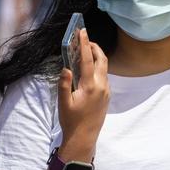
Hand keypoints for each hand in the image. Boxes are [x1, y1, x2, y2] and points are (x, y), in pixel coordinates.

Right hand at [58, 28, 108, 158]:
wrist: (84, 138)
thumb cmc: (71, 121)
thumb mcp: (63, 102)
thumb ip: (64, 83)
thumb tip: (66, 68)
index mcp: (90, 86)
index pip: (89, 59)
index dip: (85, 43)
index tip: (82, 31)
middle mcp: (102, 86)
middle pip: (102, 59)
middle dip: (94, 47)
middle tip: (84, 39)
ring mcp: (106, 91)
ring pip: (104, 68)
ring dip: (96, 57)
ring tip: (84, 52)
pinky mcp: (106, 96)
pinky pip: (104, 76)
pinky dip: (97, 67)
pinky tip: (88, 69)